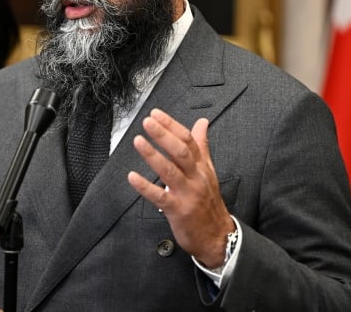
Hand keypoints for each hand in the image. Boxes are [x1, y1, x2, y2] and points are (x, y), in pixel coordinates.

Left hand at [127, 109, 234, 267]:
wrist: (218, 236)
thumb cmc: (209, 202)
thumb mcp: (209, 171)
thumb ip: (202, 146)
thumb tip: (202, 122)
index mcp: (202, 166)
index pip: (189, 140)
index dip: (172, 125)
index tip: (156, 114)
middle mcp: (196, 177)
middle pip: (181, 152)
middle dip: (163, 135)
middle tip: (148, 122)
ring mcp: (187, 194)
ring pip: (170, 171)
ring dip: (153, 155)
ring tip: (138, 141)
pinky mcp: (178, 211)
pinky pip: (160, 197)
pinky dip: (146, 187)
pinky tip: (133, 177)